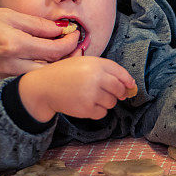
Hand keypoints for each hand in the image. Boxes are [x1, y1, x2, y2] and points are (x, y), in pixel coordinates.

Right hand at [0, 6, 79, 86]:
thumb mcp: (4, 14)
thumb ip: (34, 24)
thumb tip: (60, 29)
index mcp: (15, 43)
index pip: (56, 49)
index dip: (71, 42)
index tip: (75, 34)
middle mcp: (11, 65)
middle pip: (51, 69)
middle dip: (66, 59)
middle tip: (71, 48)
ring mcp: (2, 80)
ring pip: (38, 79)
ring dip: (51, 69)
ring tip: (55, 56)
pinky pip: (21, 84)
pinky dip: (31, 76)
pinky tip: (34, 66)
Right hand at [18, 56, 135, 121]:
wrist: (44, 86)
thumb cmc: (65, 73)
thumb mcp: (84, 62)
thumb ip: (105, 70)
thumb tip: (129, 85)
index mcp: (95, 63)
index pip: (120, 72)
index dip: (127, 80)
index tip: (130, 86)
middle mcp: (95, 77)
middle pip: (119, 89)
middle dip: (118, 93)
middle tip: (109, 93)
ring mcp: (91, 93)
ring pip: (112, 102)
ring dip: (106, 102)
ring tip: (92, 96)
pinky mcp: (86, 108)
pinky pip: (102, 113)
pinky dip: (97, 111)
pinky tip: (86, 104)